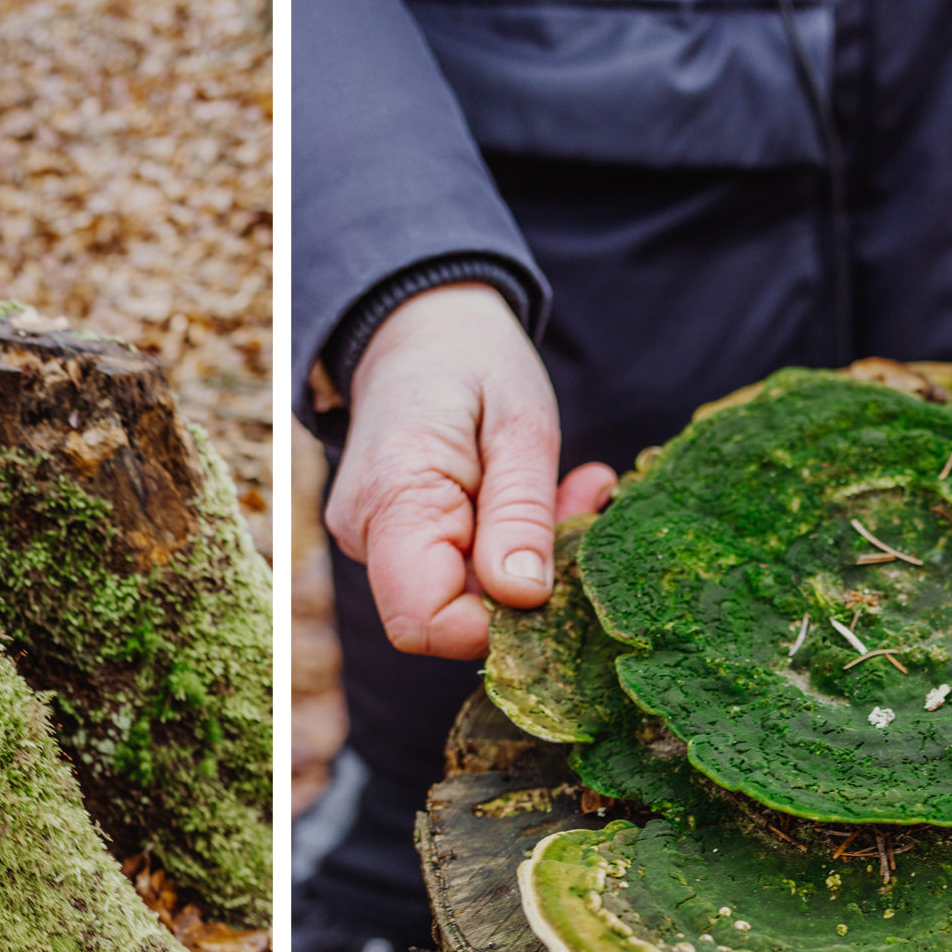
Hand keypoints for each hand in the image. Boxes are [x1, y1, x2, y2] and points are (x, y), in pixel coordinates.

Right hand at [323, 282, 618, 659]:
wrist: (419, 327)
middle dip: (529, 583)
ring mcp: (374, 543)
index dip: (496, 624)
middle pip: (449, 616)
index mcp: (392, 501)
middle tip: (584, 502)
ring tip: (569, 489)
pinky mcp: (394, 543)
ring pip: (461, 598)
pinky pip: (458, 573)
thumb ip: (522, 512)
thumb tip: (524, 597)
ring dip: (528, 560)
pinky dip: (509, 548)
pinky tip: (535, 499)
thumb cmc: (471, 361)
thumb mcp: (521, 423)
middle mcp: (367, 536)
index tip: (557, 570)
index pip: (427, 622)